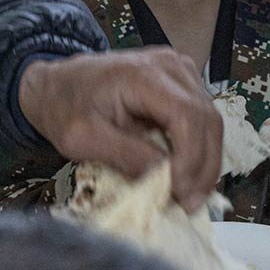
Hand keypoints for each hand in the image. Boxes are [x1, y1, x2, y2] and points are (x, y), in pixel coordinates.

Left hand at [18, 48, 222, 211]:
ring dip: (206, 161)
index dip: (191, 157)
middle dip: (204, 166)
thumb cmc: (65, 108)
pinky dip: (200, 149)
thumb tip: (166, 179)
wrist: (58, 83)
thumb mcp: (82, 139)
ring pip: (212, 121)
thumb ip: (125, 156)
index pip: (186, 115)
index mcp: (143, 74)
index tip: (179, 192)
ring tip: (190, 193)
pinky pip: (203, 119)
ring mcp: (181, 72)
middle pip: (208, 119)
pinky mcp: (185, 83)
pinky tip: (187, 173)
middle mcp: (171, 67)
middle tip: (191, 202)